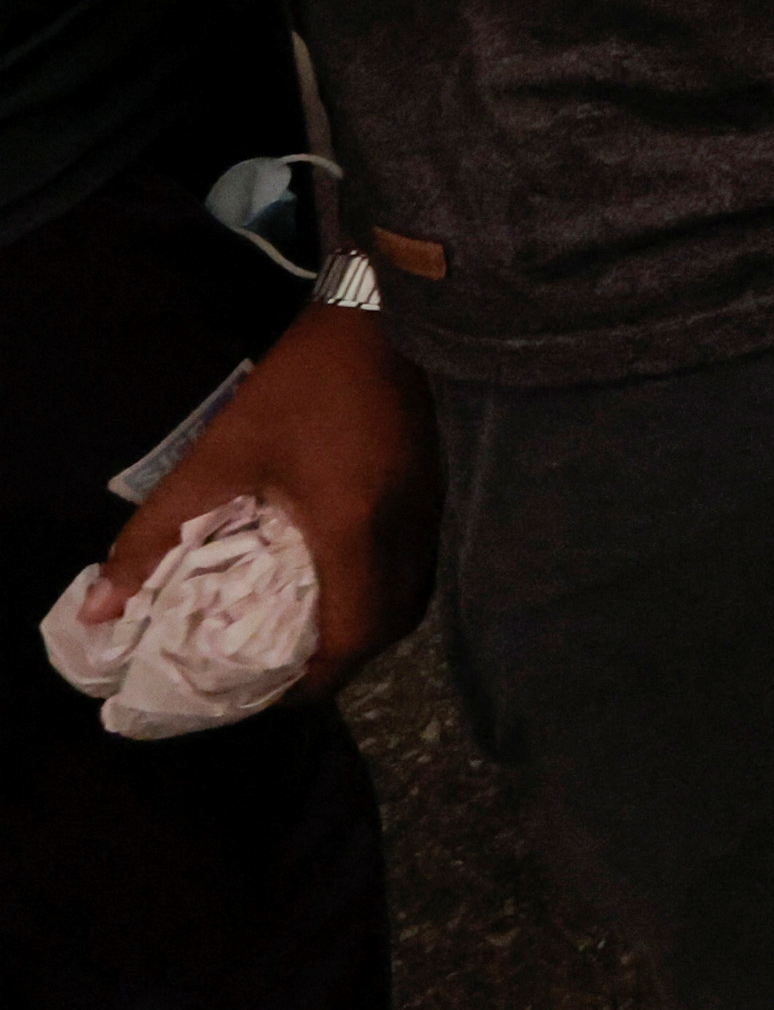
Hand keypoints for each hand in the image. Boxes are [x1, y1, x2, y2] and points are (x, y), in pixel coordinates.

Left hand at [83, 306, 432, 708]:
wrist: (381, 317)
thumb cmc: (300, 388)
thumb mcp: (219, 456)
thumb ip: (158, 531)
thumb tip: (100, 608)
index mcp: (354, 529)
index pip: (354, 634)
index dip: (315, 678)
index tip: (269, 692)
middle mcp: (403, 531)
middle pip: (390, 626)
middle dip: (342, 662)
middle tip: (287, 671)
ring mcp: (428, 510)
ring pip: (411, 598)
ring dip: (366, 629)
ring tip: (313, 633)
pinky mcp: (436, 491)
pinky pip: (417, 566)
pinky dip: (384, 592)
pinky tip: (344, 579)